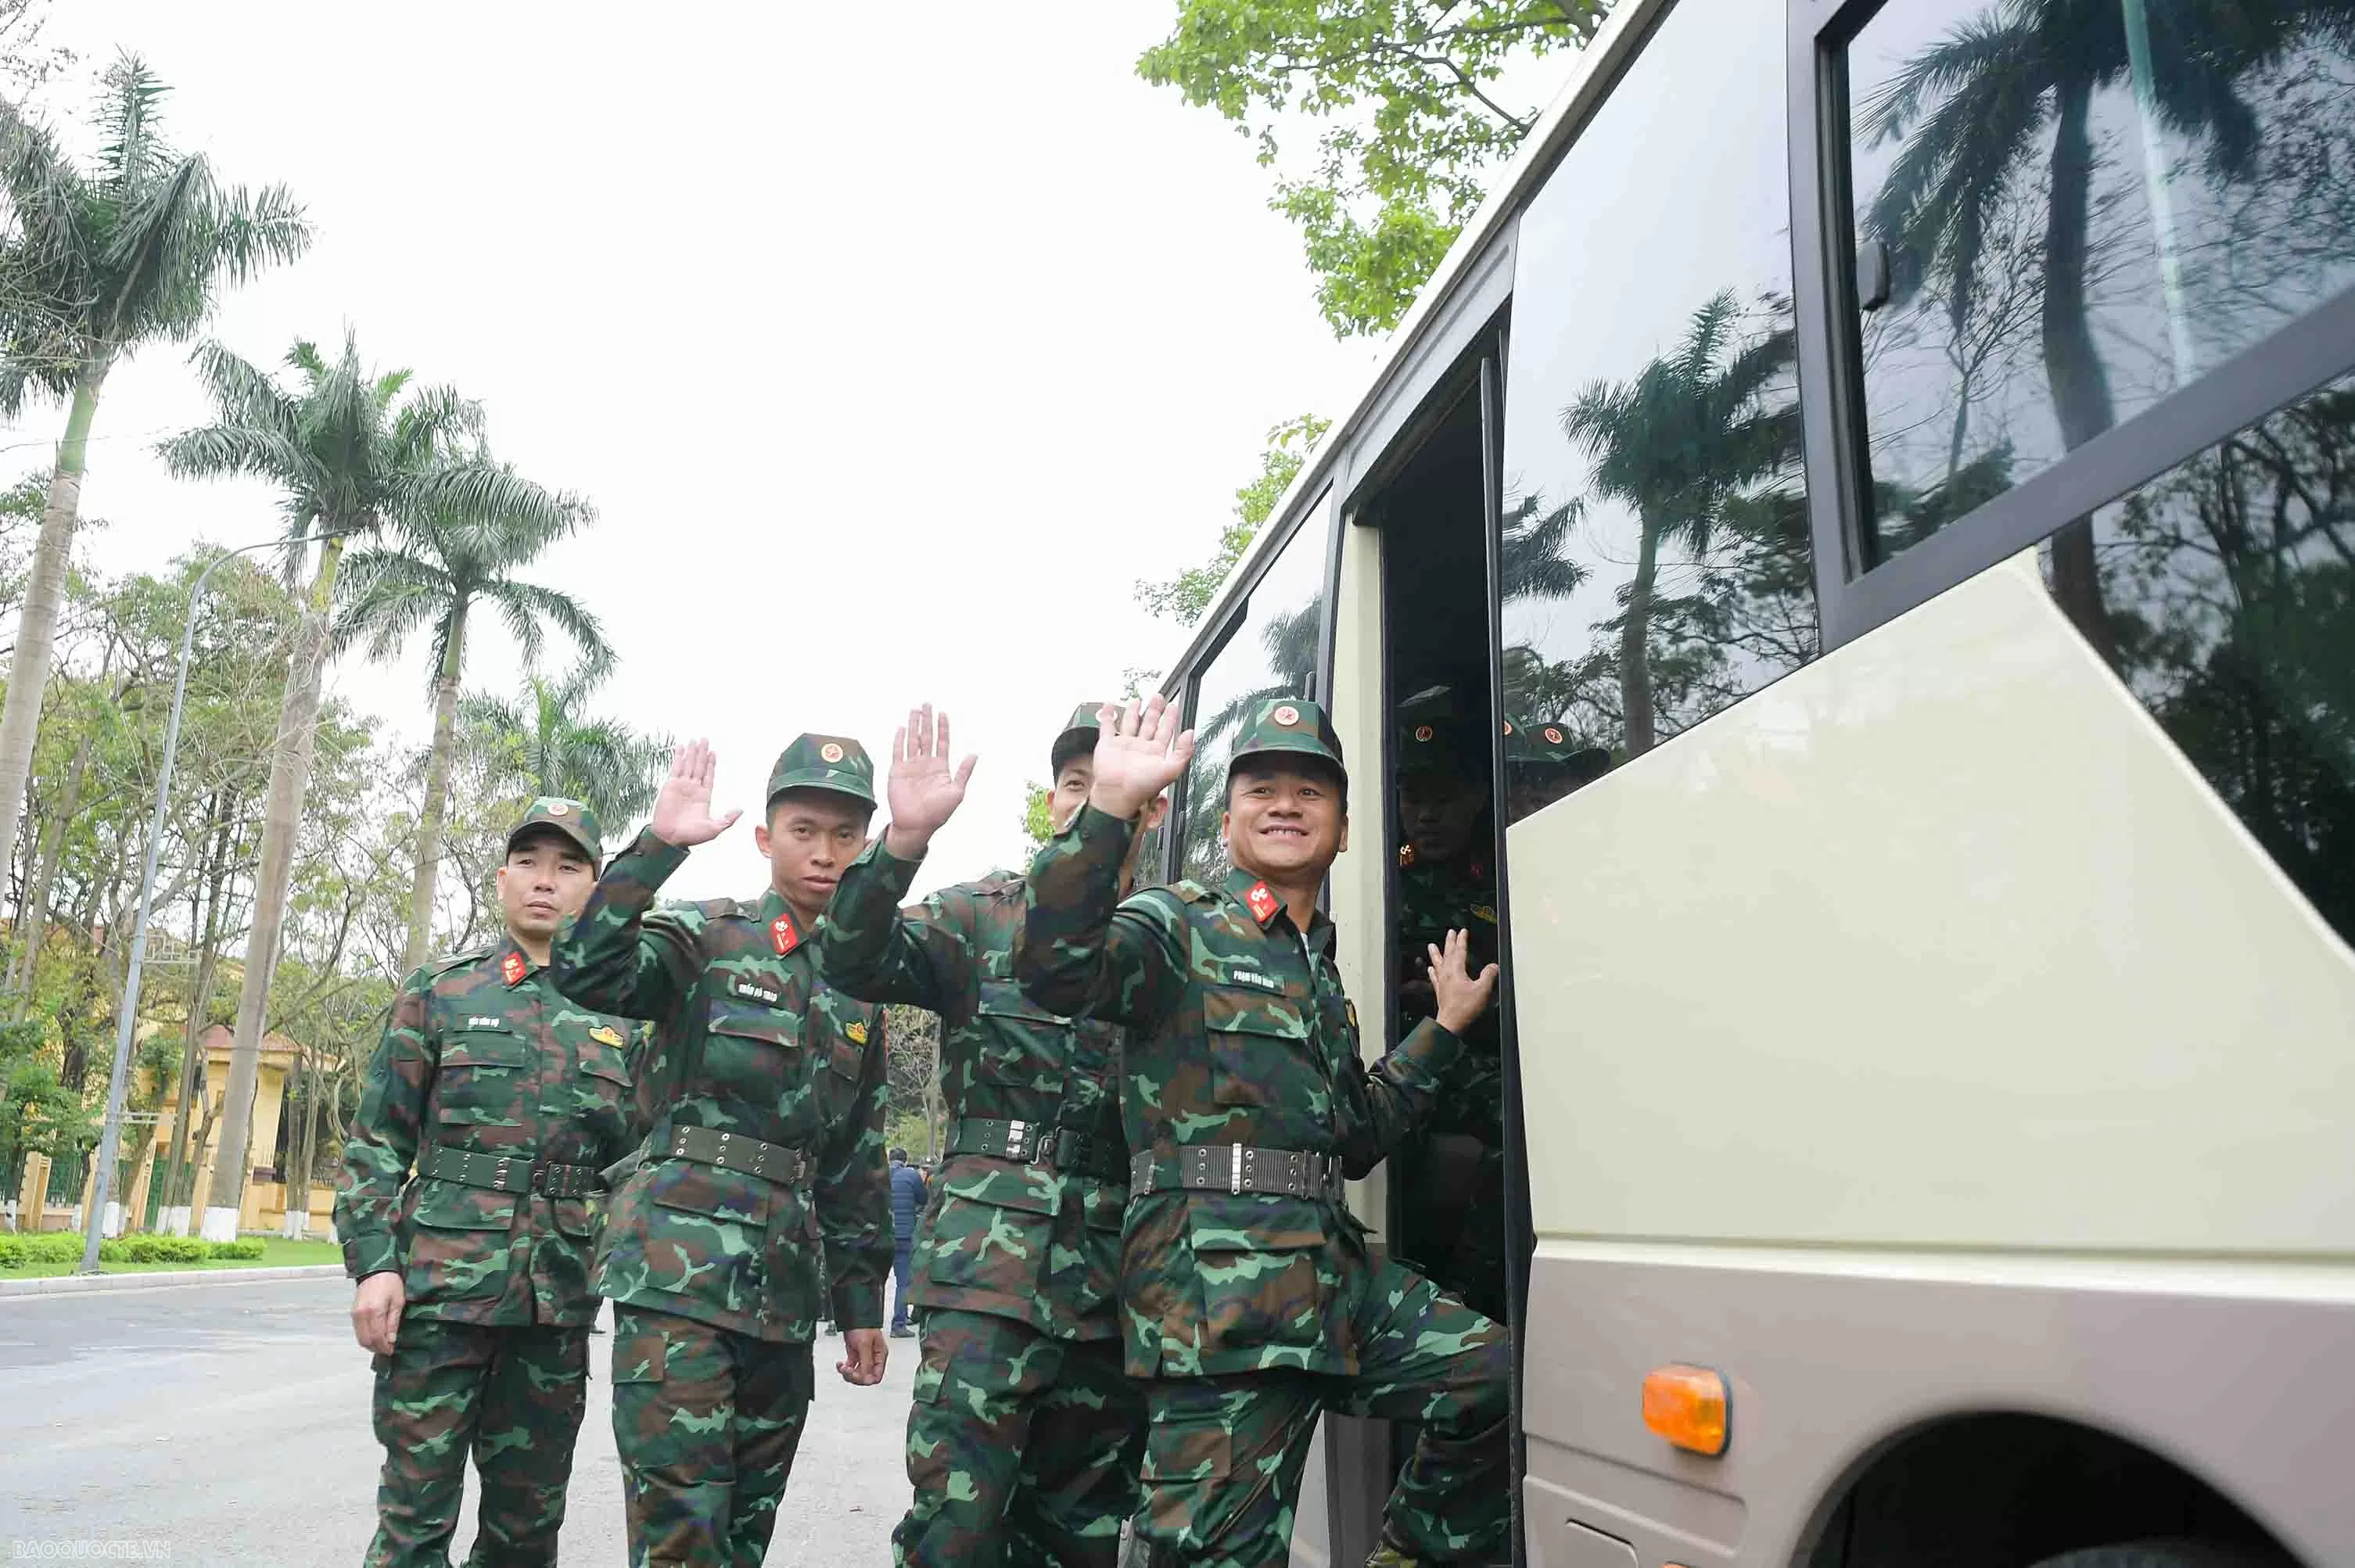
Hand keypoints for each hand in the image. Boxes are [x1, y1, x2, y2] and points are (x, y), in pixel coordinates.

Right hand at [351, 1271, 404, 1354]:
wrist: (375, 1270)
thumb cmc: (390, 1283)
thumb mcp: (398, 1301)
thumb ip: (393, 1322)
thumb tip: (391, 1340)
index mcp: (374, 1311)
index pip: (377, 1337)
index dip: (384, 1347)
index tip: (391, 1350)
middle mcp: (361, 1314)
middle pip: (366, 1340)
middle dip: (377, 1348)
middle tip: (387, 1350)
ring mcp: (355, 1314)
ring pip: (360, 1338)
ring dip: (370, 1345)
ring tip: (382, 1344)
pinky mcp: (353, 1313)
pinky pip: (357, 1331)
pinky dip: (365, 1337)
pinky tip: (375, 1336)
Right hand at [651, 739, 741, 847]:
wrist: (671, 838)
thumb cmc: (691, 836)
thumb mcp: (715, 828)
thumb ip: (728, 819)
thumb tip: (741, 810)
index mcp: (704, 797)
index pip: (708, 776)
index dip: (711, 764)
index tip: (713, 753)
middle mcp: (693, 789)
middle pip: (699, 766)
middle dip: (702, 753)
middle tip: (705, 739)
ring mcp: (681, 786)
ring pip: (689, 764)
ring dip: (692, 752)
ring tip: (695, 740)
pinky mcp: (670, 785)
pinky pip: (676, 768)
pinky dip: (678, 757)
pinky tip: (681, 747)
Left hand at [837, 1327, 887, 1385]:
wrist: (853, 1317)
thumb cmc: (863, 1326)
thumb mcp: (864, 1344)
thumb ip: (866, 1362)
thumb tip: (867, 1378)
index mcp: (880, 1355)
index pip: (877, 1376)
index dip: (867, 1379)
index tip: (857, 1377)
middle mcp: (873, 1358)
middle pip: (865, 1377)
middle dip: (854, 1376)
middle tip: (847, 1370)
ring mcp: (863, 1357)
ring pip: (857, 1374)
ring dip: (847, 1373)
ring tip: (842, 1367)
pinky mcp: (855, 1355)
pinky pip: (850, 1368)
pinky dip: (844, 1368)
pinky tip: (840, 1364)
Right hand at [883, 704, 976, 859]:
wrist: (917, 825)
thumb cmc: (938, 812)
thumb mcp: (957, 792)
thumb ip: (964, 772)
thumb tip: (974, 754)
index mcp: (940, 767)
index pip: (942, 742)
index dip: (943, 727)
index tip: (943, 713)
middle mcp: (925, 763)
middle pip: (927, 736)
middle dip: (927, 720)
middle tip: (927, 703)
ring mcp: (911, 766)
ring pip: (912, 740)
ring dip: (914, 724)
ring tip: (915, 709)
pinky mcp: (897, 771)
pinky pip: (898, 751)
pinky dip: (899, 739)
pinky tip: (901, 728)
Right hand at [1087, 694, 1194, 821]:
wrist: (1117, 794)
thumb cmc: (1142, 787)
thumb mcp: (1171, 769)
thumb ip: (1184, 751)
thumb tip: (1191, 733)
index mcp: (1155, 753)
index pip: (1165, 731)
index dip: (1170, 718)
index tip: (1173, 706)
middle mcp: (1140, 747)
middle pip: (1149, 724)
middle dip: (1154, 710)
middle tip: (1158, 697)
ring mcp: (1124, 745)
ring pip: (1130, 723)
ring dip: (1134, 711)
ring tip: (1137, 700)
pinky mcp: (1107, 745)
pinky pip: (1107, 726)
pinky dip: (1107, 715)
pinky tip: (1109, 705)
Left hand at [1429, 929, 1499, 1035]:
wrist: (1451, 1023)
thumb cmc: (1465, 1008)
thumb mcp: (1482, 990)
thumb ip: (1488, 975)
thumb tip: (1493, 966)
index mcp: (1456, 971)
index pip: (1459, 951)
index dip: (1462, 940)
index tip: (1462, 931)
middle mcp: (1446, 974)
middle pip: (1447, 954)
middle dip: (1449, 942)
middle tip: (1450, 932)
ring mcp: (1442, 982)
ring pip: (1437, 963)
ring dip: (1435, 953)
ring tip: (1431, 945)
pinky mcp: (1440, 991)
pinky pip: (1434, 977)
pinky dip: (1432, 971)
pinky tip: (1430, 969)